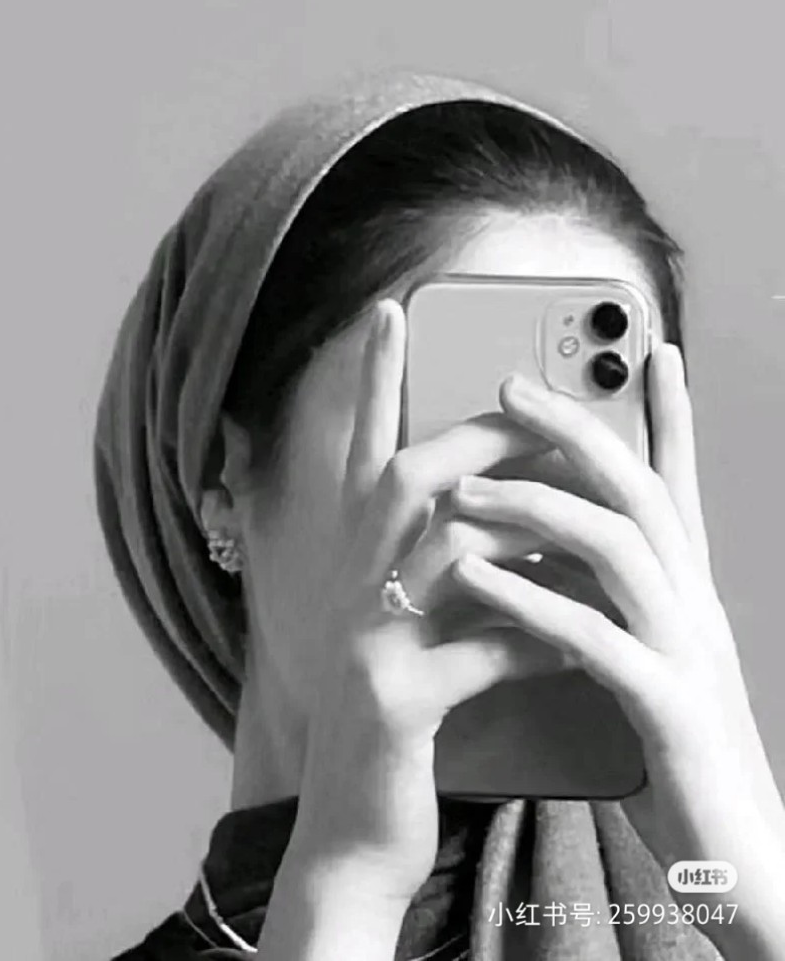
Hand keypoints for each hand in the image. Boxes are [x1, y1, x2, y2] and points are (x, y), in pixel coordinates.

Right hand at [287, 299, 573, 905]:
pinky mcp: (395, 707)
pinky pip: (475, 652)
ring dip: (518, 528)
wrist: (352, 834)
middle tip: (529, 405)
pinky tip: (568, 641)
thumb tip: (498, 516)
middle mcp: (348, 594)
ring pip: (440, 554)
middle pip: (400, 483)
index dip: (372, 383)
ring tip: (580, 514)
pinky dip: (531, 636)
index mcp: (354, 571)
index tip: (392, 311)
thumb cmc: (394, 723)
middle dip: (472, 436)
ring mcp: (365, 648)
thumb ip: (434, 575)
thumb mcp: (403, 634)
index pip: (359, 458)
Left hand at [445, 348, 784, 885]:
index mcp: (682, 589)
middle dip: (577, 431)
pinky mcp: (668, 708)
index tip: (648, 352)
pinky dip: (537, 603)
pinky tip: (483, 580)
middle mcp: (691, 603)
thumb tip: (577, 549)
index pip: (675, 484)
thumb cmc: (675, 740)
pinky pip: (599, 640)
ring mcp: (685, 651)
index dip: (667, 416)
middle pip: (641, 492)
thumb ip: (617, 595)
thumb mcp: (649, 649)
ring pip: (621, 550)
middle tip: (511, 386)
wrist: (735, 851)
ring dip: (541, 508)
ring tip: (469, 488)